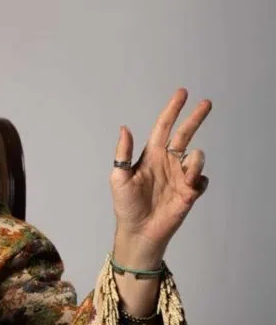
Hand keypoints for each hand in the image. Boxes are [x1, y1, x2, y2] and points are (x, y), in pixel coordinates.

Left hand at [111, 88, 210, 267]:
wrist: (139, 231)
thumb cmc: (126, 206)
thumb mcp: (119, 177)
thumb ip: (123, 153)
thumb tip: (125, 128)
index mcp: (151, 156)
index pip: (164, 127)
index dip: (172, 110)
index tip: (182, 93)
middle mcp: (167, 162)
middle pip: (185, 134)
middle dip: (195, 118)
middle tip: (206, 103)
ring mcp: (180, 176)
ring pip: (196, 158)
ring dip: (194, 161)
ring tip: (186, 174)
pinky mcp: (190, 192)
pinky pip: (202, 179)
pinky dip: (198, 179)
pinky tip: (190, 186)